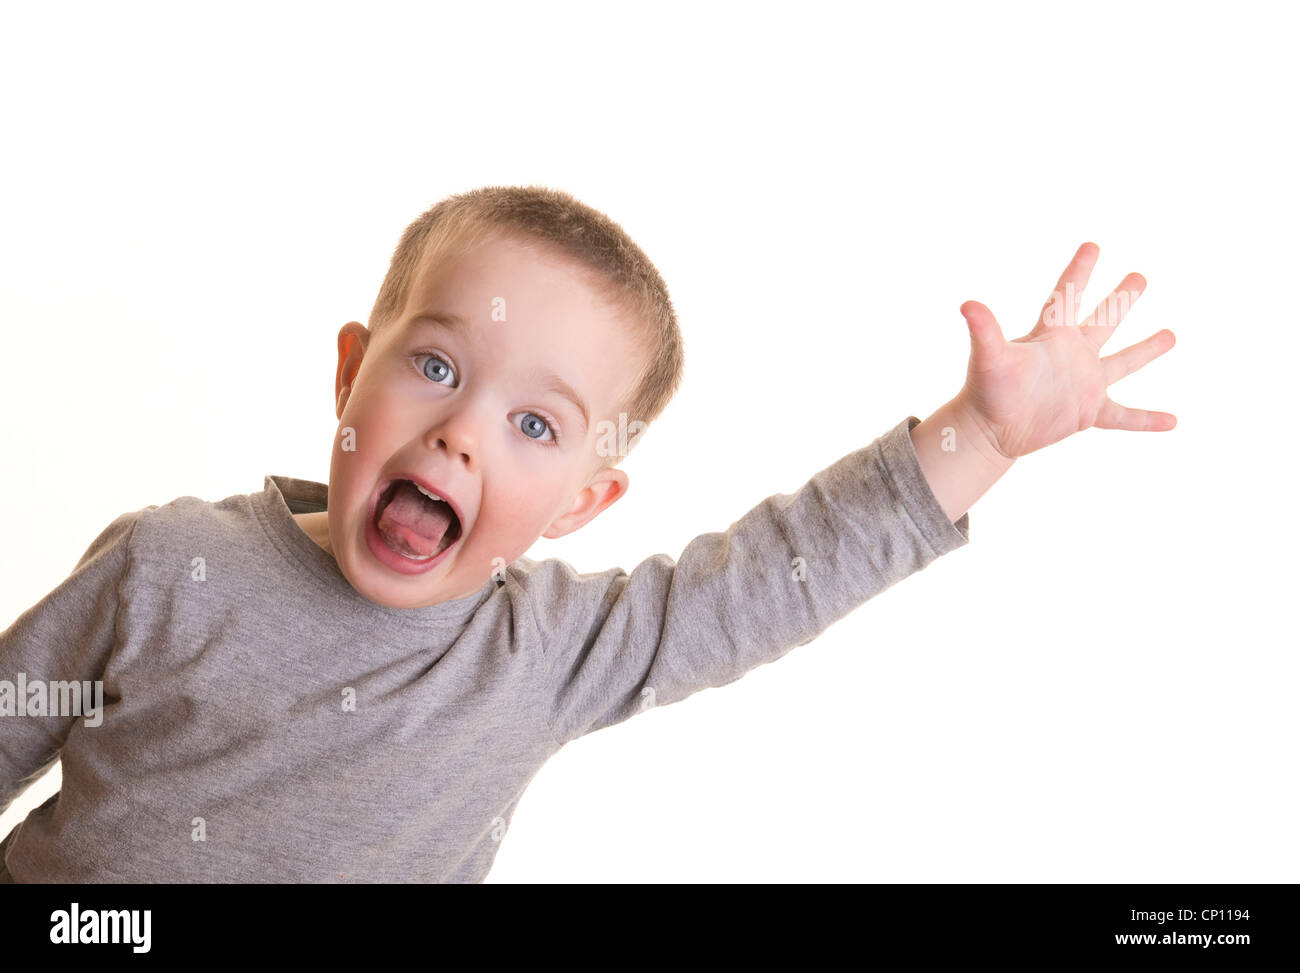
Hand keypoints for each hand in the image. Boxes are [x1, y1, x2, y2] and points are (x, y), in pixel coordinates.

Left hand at [955, 242, 1176, 460]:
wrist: (988, 430)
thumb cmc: (986, 390)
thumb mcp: (989, 358)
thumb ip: (984, 331)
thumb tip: (967, 304)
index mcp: (1052, 336)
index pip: (1068, 295)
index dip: (1079, 270)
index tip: (1092, 245)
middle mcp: (1072, 355)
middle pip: (1103, 320)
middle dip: (1121, 298)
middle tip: (1139, 276)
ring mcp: (1084, 383)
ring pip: (1122, 362)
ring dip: (1146, 350)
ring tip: (1171, 335)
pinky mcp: (1088, 412)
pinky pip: (1124, 416)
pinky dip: (1146, 420)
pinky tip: (1172, 422)